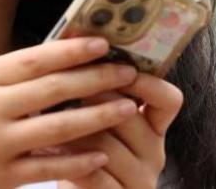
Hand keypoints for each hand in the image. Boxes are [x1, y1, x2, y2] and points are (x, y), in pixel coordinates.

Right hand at [0, 37, 141, 188]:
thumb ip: (2, 68)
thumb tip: (48, 54)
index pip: (35, 58)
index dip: (72, 50)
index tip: (103, 43)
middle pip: (54, 88)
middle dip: (97, 78)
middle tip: (129, 71)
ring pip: (59, 128)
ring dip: (98, 117)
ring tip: (127, 108)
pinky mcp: (3, 176)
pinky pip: (49, 167)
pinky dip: (78, 161)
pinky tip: (103, 153)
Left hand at [56, 73, 183, 188]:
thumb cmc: (81, 154)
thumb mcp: (95, 123)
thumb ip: (96, 93)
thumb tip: (75, 41)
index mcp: (152, 129)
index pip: (168, 100)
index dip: (146, 81)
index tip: (117, 66)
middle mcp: (153, 154)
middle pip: (129, 116)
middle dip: (92, 99)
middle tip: (64, 89)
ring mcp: (139, 180)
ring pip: (106, 144)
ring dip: (72, 130)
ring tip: (47, 120)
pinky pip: (93, 174)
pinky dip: (67, 160)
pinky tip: (46, 150)